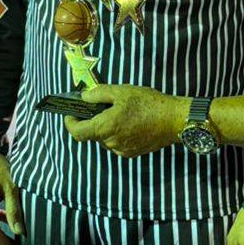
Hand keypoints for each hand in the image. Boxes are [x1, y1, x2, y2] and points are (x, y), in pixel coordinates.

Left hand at [65, 84, 188, 158]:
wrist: (173, 120)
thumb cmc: (147, 103)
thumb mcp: (120, 91)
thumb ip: (98, 94)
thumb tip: (83, 97)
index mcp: (105, 127)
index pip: (77, 132)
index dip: (70, 123)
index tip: (71, 114)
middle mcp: (110, 142)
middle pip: (91, 134)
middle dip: (92, 121)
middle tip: (101, 106)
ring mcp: (121, 150)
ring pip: (104, 139)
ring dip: (105, 127)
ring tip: (119, 113)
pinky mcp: (131, 153)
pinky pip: (116, 144)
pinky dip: (117, 134)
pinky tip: (129, 122)